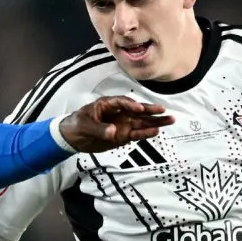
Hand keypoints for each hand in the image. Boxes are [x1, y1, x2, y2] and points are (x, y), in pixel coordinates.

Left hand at [58, 96, 173, 153]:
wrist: (72, 138)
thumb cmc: (77, 124)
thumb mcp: (84, 125)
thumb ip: (99, 128)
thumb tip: (113, 132)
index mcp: (108, 104)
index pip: (122, 102)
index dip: (131, 105)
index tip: (139, 109)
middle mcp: (119, 113)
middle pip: (137, 111)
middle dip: (151, 110)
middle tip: (164, 110)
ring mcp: (122, 124)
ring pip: (141, 122)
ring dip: (155, 122)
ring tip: (170, 121)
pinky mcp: (123, 136)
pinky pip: (137, 134)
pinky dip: (146, 134)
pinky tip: (156, 132)